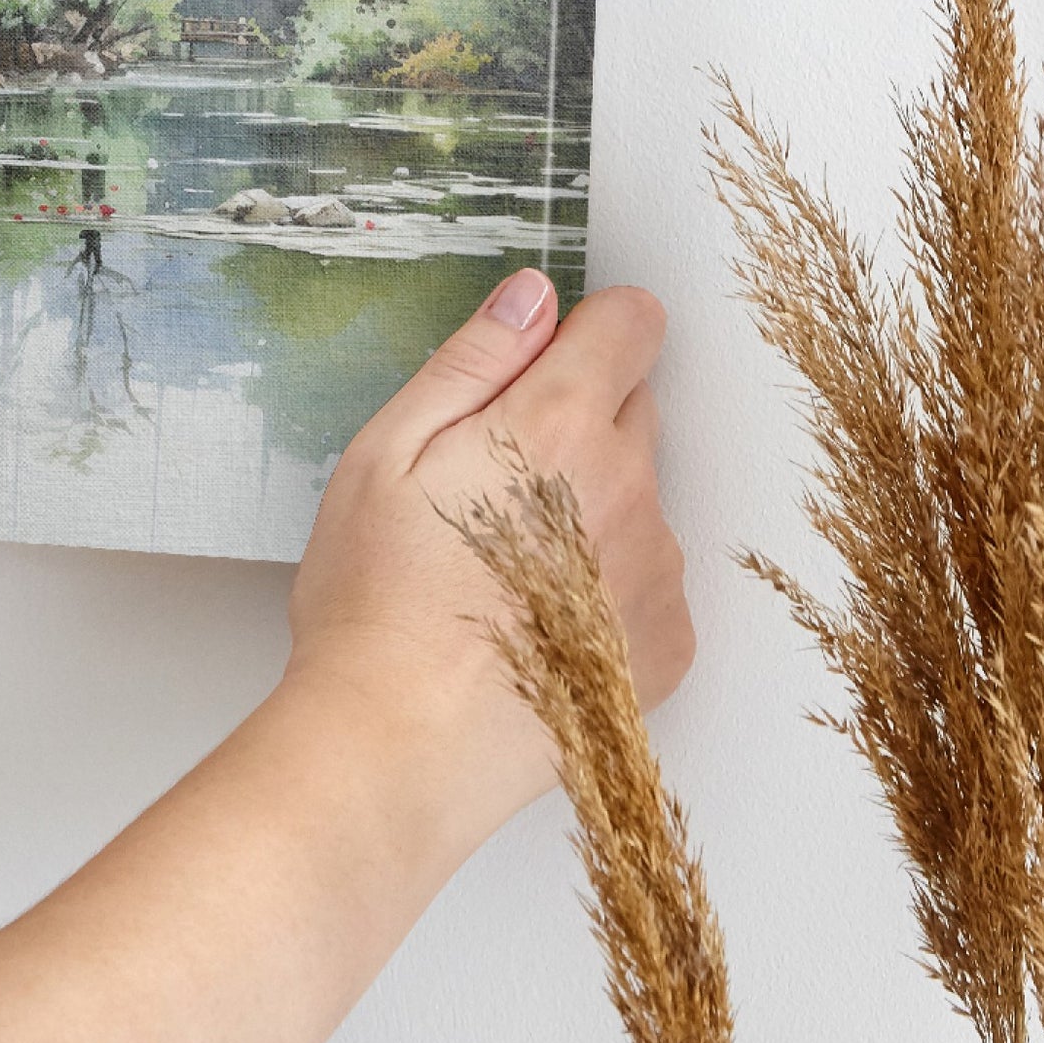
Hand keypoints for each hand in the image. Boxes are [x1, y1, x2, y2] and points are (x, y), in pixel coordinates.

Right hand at [284, 271, 693, 855]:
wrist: (399, 747)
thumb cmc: (376, 599)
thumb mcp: (387, 451)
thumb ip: (473, 360)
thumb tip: (534, 295)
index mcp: (560, 424)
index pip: (633, 323)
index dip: (585, 330)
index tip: (539, 367)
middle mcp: (631, 488)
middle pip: (634, 407)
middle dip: (576, 420)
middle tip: (489, 481)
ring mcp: (657, 571)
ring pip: (638, 495)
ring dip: (591, 506)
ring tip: (502, 567)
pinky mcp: (667, 645)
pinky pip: (648, 578)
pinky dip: (606, 585)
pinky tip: (535, 620)